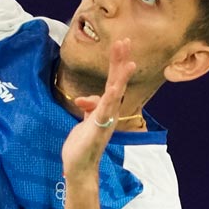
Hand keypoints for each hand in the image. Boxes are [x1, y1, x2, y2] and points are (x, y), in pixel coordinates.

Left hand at [61, 39, 136, 179]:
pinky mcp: (99, 129)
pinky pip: (105, 111)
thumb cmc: (83, 144)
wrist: (80, 167)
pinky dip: (109, 100)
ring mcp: (106, 120)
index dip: (117, 62)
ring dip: (120, 78)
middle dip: (120, 62)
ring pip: (115, 94)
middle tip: (124, 41)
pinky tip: (113, 89)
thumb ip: (89, 107)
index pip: (113, 80)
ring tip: (127, 63)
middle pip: (117, 82)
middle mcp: (111, 112)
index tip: (120, 43)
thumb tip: (84, 99)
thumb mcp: (85, 120)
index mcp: (107, 108)